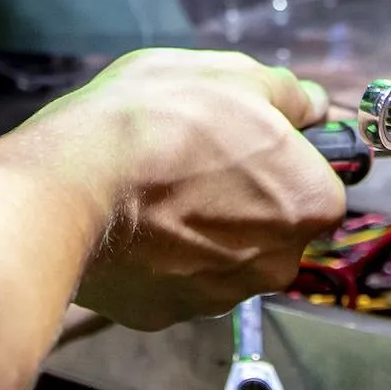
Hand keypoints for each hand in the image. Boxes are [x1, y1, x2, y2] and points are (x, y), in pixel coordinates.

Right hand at [28, 48, 345, 328]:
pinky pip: (173, 278)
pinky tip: (132, 220)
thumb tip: (311, 105)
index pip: (318, 181)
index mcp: (310, 203)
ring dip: (200, 226)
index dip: (283, 155)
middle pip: (273, 224)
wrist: (72, 185)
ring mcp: (220, 296)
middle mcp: (277, 262)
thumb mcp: (231, 74)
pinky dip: (159, 254)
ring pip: (223, 254)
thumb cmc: (160, 120)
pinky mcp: (165, 315)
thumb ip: (288, 94)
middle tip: (194, 157)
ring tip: (154, 185)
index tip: (246, 139)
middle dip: (242, 196)